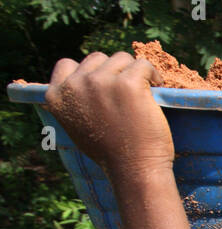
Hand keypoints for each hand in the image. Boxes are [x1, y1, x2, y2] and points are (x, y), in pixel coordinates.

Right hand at [44, 52, 172, 177]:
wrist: (134, 170)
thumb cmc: (111, 154)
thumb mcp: (76, 126)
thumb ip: (75, 102)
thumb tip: (84, 80)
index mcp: (56, 96)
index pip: (66, 64)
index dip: (89, 72)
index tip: (105, 86)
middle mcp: (75, 85)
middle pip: (97, 59)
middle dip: (114, 72)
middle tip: (128, 94)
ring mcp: (101, 82)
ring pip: (121, 58)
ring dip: (134, 71)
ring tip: (144, 92)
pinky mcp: (128, 83)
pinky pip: (143, 65)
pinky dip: (153, 74)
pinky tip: (157, 87)